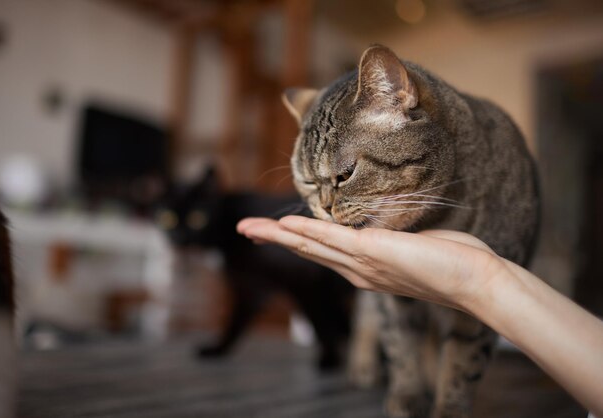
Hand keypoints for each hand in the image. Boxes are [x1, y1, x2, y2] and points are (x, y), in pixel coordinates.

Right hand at [237, 216, 507, 311]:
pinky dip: (304, 231)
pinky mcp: (371, 252)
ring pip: (310, 245)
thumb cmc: (452, 263)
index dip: (297, 240)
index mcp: (365, 269)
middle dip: (274, 240)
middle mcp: (357, 271)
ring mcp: (362, 263)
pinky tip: (283, 224)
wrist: (474, 279)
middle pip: (307, 251)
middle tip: (246, 230)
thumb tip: (392, 229)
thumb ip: (394, 240)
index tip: (277, 231)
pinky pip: (330, 239)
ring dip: (277, 235)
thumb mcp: (414, 249)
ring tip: (250, 228)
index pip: (323, 251)